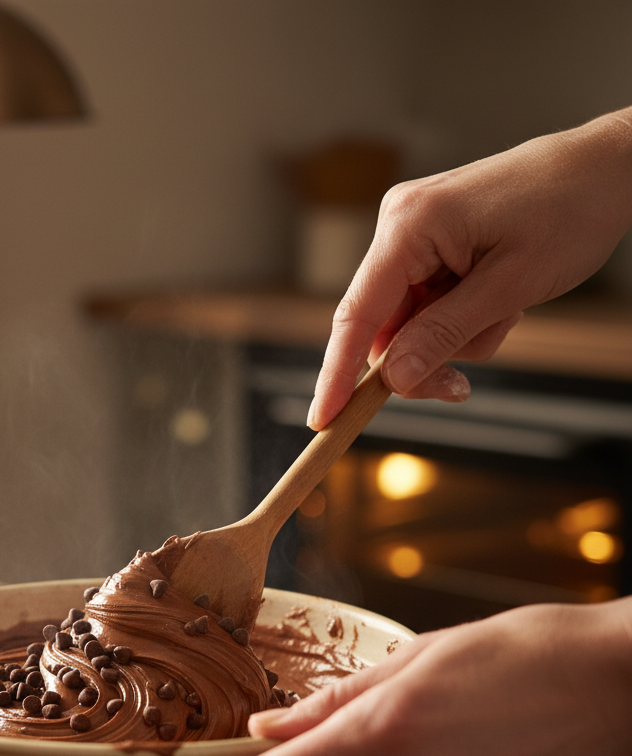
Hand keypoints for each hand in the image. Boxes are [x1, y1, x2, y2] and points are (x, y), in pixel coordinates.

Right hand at [308, 107, 631, 429]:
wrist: (612, 167)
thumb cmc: (571, 209)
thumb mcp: (509, 287)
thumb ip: (443, 335)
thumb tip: (394, 379)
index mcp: (410, 225)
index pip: (356, 314)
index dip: (337, 373)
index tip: (324, 418)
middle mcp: (400, 224)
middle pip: (382, 325)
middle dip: (422, 359)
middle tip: (459, 390)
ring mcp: (415, 232)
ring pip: (409, 321)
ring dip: (453, 337)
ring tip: (504, 314)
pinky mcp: (434, 241)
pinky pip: (428, 303)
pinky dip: (460, 318)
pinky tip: (499, 301)